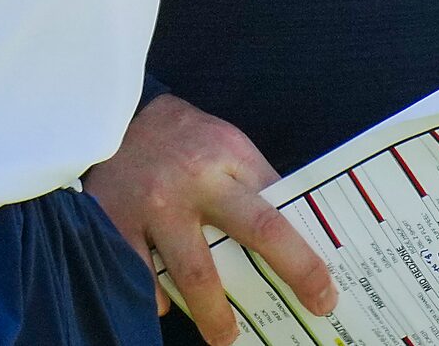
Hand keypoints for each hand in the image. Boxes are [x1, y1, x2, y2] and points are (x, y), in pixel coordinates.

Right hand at [84, 94, 335, 345]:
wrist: (114, 116)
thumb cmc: (181, 139)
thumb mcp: (224, 145)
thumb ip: (252, 183)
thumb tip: (292, 238)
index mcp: (228, 156)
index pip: (277, 210)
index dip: (303, 257)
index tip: (324, 294)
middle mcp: (196, 180)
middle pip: (254, 232)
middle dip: (287, 275)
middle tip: (298, 317)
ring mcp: (155, 204)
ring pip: (194, 272)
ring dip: (214, 313)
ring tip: (225, 336)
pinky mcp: (116, 222)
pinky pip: (142, 276)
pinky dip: (155, 297)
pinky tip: (164, 303)